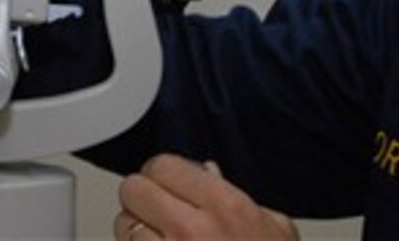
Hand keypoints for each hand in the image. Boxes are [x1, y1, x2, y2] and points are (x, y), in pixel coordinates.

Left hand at [114, 155, 298, 239]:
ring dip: (136, 231)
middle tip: (158, 207)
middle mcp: (192, 231)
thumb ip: (238, 197)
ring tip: (160, 240)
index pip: (162, 165)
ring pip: (123, 225)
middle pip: (133, 190)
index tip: (167, 180)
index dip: (162, 173)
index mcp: (225, 207)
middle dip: (143, 197)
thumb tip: (207, 174)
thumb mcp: (275, 230)